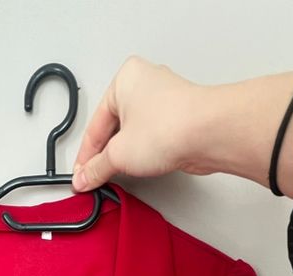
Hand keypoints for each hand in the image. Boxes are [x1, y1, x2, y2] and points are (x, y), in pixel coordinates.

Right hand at [72, 55, 292, 198]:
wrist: (209, 133)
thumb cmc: (169, 126)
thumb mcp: (118, 154)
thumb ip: (97, 168)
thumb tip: (85, 178)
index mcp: (124, 79)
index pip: (95, 124)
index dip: (86, 155)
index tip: (83, 176)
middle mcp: (145, 84)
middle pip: (115, 128)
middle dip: (106, 155)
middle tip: (98, 178)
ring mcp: (165, 101)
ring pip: (135, 134)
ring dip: (126, 156)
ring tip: (121, 174)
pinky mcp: (179, 119)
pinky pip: (152, 139)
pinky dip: (144, 154)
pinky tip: (143, 167)